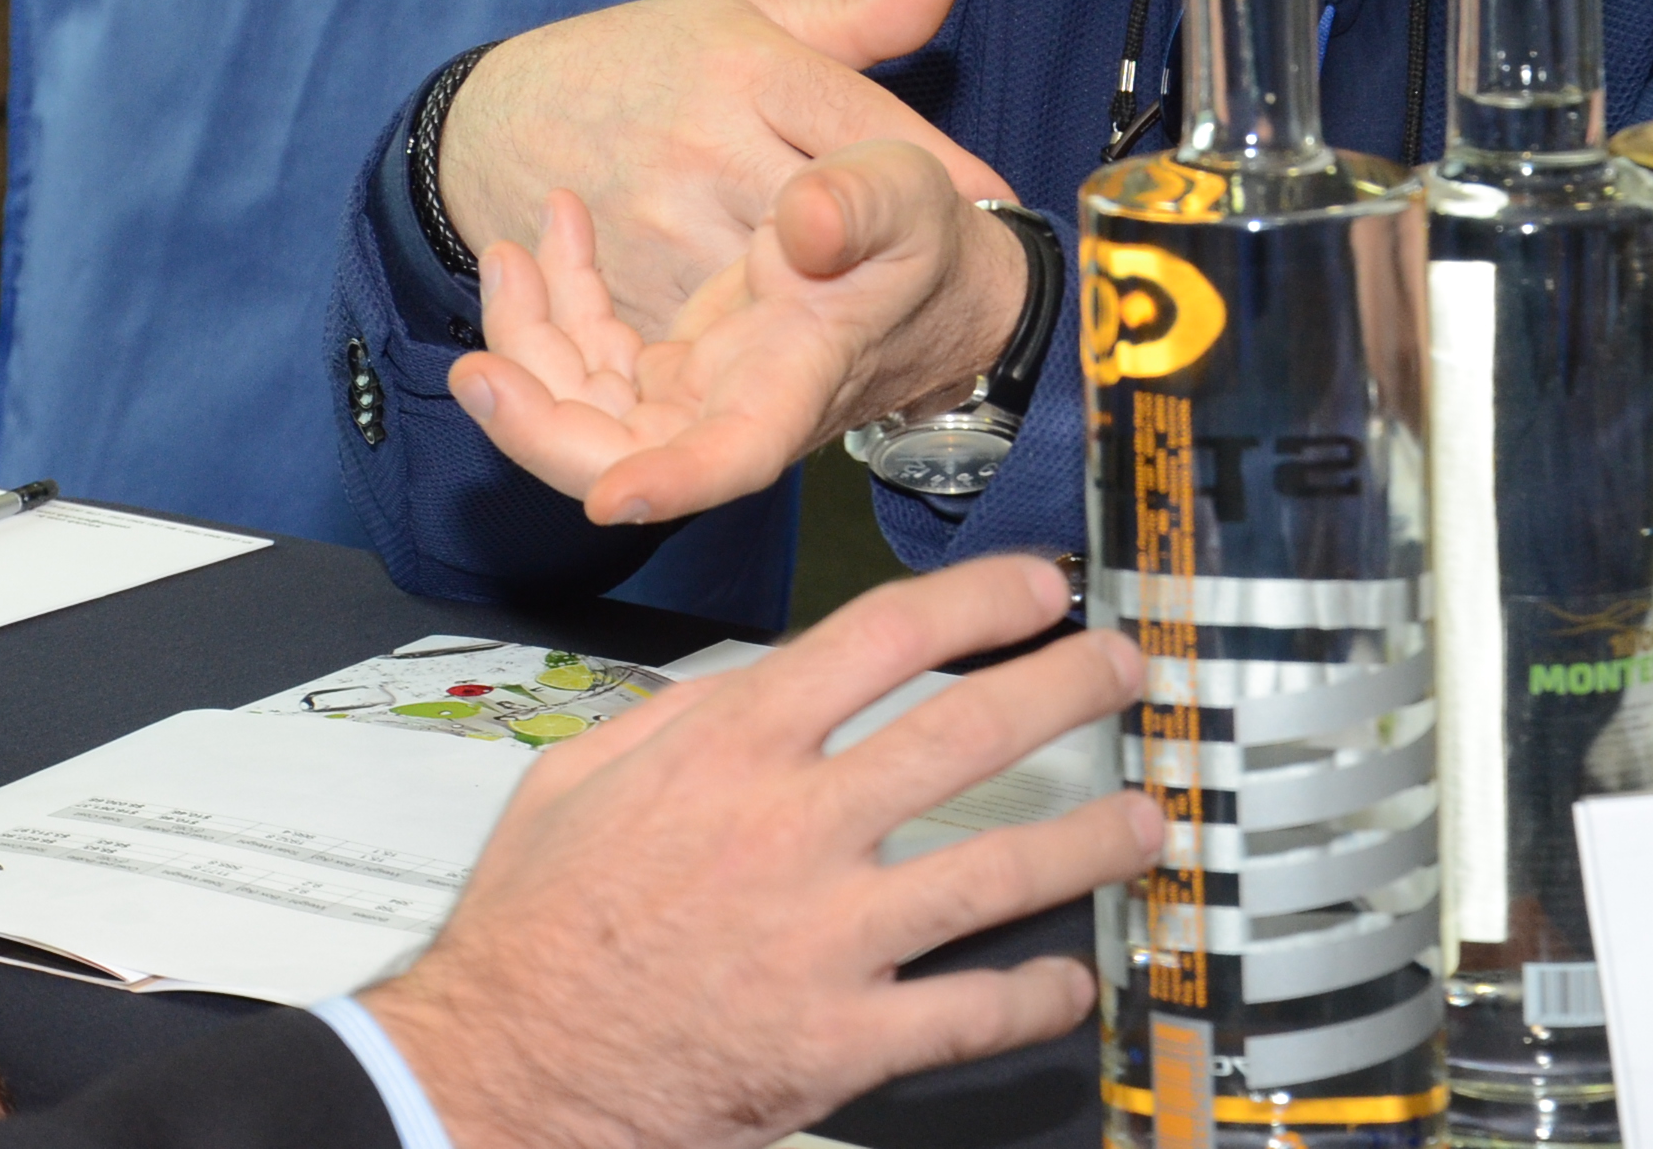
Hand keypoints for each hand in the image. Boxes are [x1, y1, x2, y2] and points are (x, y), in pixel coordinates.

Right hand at [364, 555, 1157, 1148]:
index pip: (882, 639)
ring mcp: (829, 937)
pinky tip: (1068, 980)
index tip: (1037, 588)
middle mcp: (794, 828)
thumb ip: (676, 719)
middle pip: (967, 733)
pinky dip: (1035, 996)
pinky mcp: (844, 1038)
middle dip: (1067, 688)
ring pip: (1000, 870)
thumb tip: (756, 682)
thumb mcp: (574, 777)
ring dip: (1090, 839)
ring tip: (1145, 820)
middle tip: (1124, 671)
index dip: (978, 601)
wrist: (507, 1065)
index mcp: (730, 750)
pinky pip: (971, 1012)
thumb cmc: (536, 926)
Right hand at [436, 0, 1012, 335]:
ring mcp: (667, 224)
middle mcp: (709, 145)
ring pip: (786, 286)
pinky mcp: (633, 291)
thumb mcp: (736, 16)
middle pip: (840, 212)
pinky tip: (794, 340)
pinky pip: (718, 333)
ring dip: (838, 300)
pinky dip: (760, 339)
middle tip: (967, 266)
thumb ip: (853, 16)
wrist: (491, 125)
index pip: (867, 121)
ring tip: (885, 307)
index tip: (1000, 202)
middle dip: (900, 241)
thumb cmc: (634, 62)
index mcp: (744, 66)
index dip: (942, 166)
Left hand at [452, 141, 1028, 526]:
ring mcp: (692, 397)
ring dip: (528, 346)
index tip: (609, 498)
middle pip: (617, 459)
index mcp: (793, 387)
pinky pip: (585, 360)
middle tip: (475, 368)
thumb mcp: (909, 197)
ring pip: (582, 410)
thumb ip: (861, 207)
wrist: (923, 271)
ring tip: (509, 250)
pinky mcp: (669, 371)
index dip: (673, 484)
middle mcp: (731, 412)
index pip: (733, 457)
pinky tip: (553, 231)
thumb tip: (804, 224)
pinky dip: (555, 305)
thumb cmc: (924, 240)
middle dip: (535, 428)